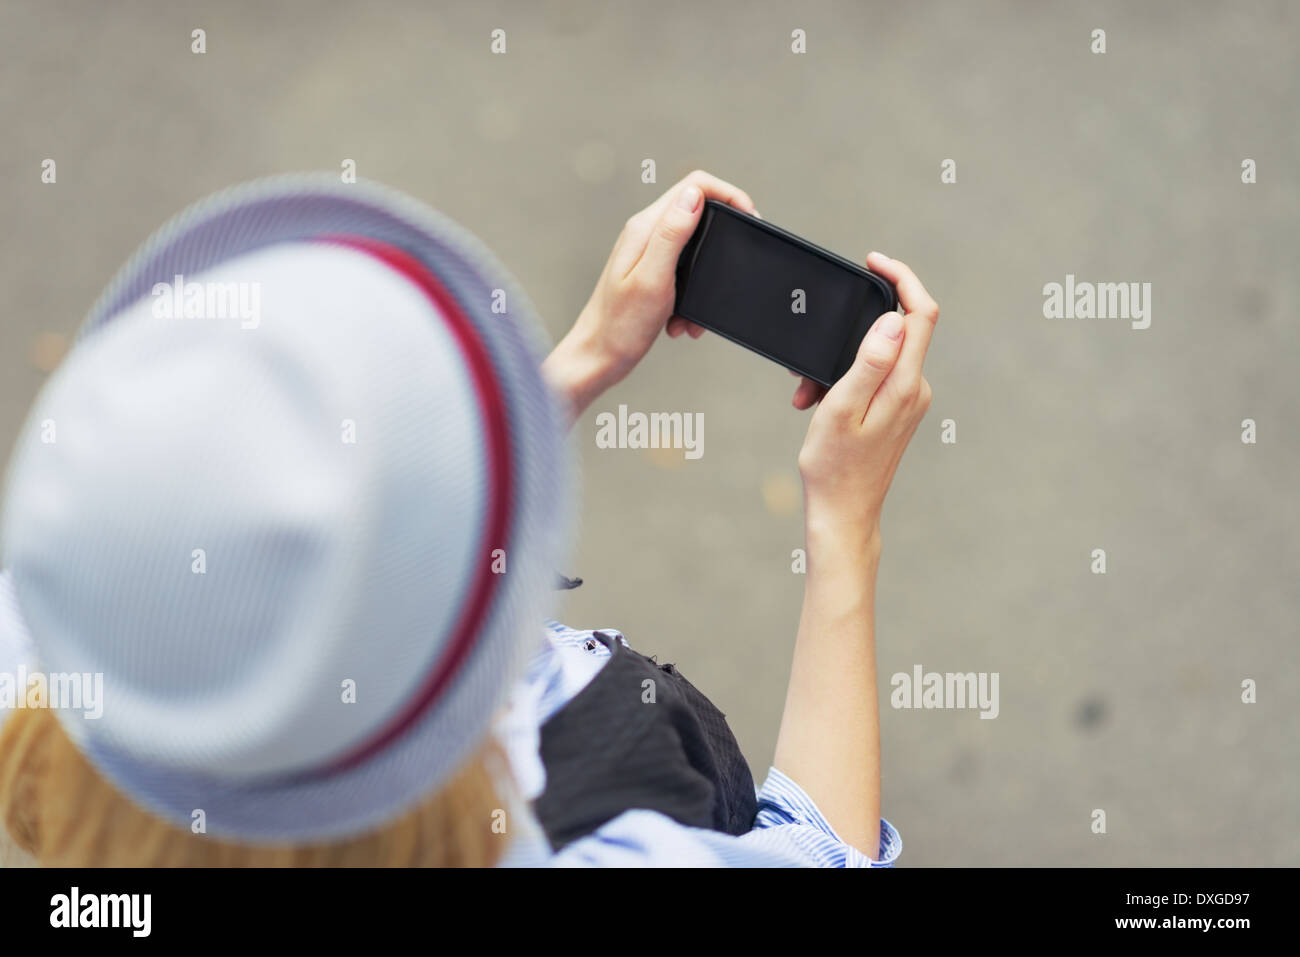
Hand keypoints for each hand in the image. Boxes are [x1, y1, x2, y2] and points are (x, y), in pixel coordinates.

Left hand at [542, 170, 755, 420]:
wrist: (598, 359)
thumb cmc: (619, 326)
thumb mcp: (653, 278)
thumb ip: (672, 234)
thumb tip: (694, 195)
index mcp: (645, 228)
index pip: (694, 186)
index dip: (729, 194)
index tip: (750, 217)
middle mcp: (646, 234)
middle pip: (698, 212)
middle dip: (721, 240)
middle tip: (736, 263)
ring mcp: (648, 254)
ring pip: (695, 249)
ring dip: (705, 278)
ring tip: (696, 312)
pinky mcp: (652, 275)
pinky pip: (686, 276)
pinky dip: (692, 298)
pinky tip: (682, 322)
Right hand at [796, 253, 937, 542]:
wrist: (843, 515)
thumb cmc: (834, 467)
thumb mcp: (841, 409)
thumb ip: (869, 363)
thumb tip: (892, 320)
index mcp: (905, 385)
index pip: (921, 313)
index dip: (902, 278)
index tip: (873, 261)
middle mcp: (915, 389)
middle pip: (898, 329)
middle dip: (852, 331)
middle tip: (812, 361)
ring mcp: (908, 401)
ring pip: (879, 356)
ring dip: (840, 363)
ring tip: (808, 394)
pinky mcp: (898, 412)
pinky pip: (874, 378)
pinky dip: (843, 382)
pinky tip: (817, 404)